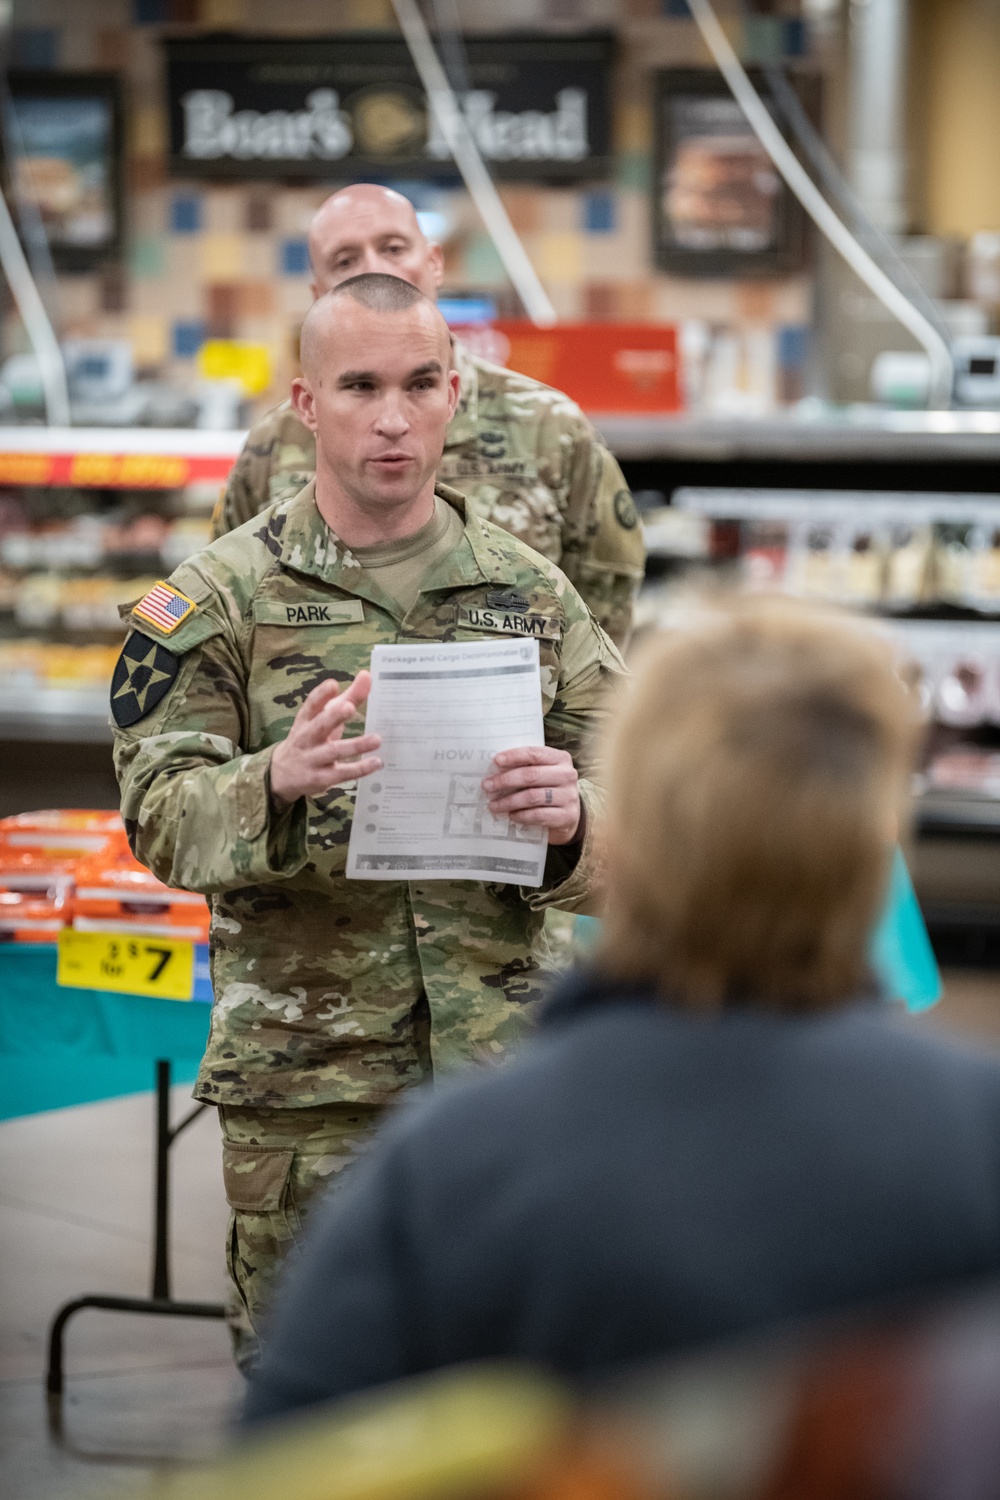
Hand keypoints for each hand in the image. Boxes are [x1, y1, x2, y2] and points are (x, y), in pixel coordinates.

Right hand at [270, 671, 380, 806]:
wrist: (281, 774)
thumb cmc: (310, 739)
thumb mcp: (322, 719)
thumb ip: (347, 698)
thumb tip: (367, 676)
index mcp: (305, 721)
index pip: (310, 705)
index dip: (321, 695)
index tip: (333, 684)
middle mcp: (306, 738)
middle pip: (319, 726)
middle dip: (333, 716)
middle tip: (350, 707)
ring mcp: (312, 759)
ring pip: (333, 751)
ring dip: (356, 745)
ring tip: (377, 739)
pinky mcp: (321, 778)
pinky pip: (342, 773)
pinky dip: (359, 768)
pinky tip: (376, 762)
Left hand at [482, 746, 580, 845]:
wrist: (568, 816)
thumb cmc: (548, 789)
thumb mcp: (542, 773)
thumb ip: (526, 767)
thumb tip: (495, 767)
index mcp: (561, 759)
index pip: (534, 754)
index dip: (514, 756)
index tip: (496, 761)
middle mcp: (567, 775)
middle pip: (531, 775)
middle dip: (505, 780)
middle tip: (487, 786)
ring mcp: (569, 796)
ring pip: (532, 797)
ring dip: (509, 801)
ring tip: (493, 805)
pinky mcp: (567, 816)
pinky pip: (539, 815)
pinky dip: (521, 815)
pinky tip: (511, 815)